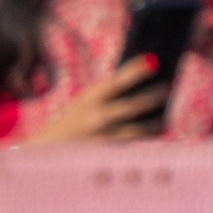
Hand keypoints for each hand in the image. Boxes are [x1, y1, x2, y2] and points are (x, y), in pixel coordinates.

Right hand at [25, 54, 168, 143]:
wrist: (46, 151)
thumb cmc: (70, 124)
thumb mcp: (82, 105)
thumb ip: (105, 96)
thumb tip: (138, 86)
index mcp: (88, 99)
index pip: (116, 81)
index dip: (135, 70)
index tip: (152, 60)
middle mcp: (96, 116)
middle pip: (133, 104)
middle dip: (153, 95)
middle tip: (166, 88)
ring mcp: (102, 136)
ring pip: (137, 129)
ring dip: (153, 123)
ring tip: (162, 120)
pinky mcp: (106, 153)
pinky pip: (131, 145)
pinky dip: (143, 141)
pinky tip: (152, 138)